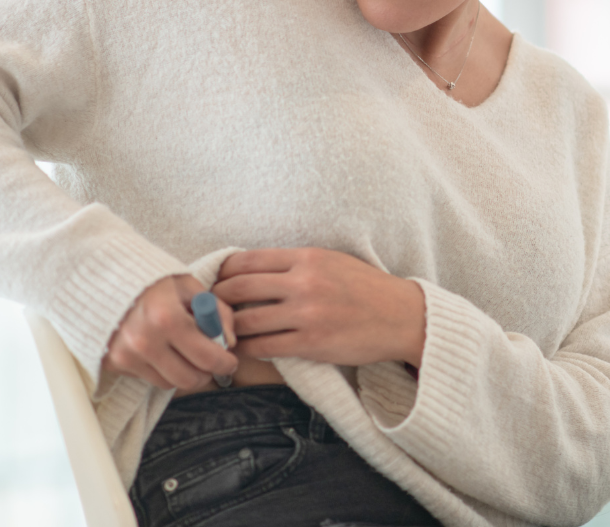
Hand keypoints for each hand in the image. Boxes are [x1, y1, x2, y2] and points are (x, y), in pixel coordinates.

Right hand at [103, 274, 237, 390]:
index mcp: (168, 318)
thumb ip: (217, 312)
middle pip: (189, 379)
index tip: (230, 360)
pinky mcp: (112, 363)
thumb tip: (229, 343)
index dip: (225, 363)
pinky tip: (160, 349)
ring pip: (168, 383)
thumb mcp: (190, 286)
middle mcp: (145, 342)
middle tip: (210, 361)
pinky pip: (146, 378)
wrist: (103, 276)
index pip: (208, 358)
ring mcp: (126, 356)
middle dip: (206, 373)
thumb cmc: (152, 279)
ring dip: (183, 373)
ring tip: (184, 353)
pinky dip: (160, 369)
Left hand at [212, 249, 425, 367]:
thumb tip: (250, 270)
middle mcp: (304, 282)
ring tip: (221, 335)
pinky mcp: (312, 343)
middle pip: (237, 289)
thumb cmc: (365, 288)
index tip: (215, 285)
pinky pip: (264, 348)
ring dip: (227, 330)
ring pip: (246, 321)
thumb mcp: (331, 261)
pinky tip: (241, 351)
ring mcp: (308, 314)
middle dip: (215, 302)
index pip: (245, 261)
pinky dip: (246, 350)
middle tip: (208, 312)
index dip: (221, 274)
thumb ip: (294, 263)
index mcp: (307, 257)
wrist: (402, 316)